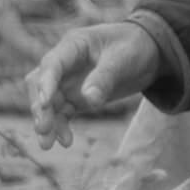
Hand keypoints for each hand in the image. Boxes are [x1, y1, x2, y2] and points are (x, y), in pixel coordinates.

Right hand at [25, 19, 160, 138]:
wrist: (149, 51)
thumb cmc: (135, 46)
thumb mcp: (123, 59)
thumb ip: (104, 78)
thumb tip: (89, 100)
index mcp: (73, 45)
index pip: (52, 64)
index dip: (45, 83)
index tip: (45, 104)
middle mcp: (65, 64)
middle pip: (42, 85)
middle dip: (40, 108)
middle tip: (43, 129)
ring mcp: (68, 81)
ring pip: (49, 103)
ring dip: (47, 122)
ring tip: (47, 145)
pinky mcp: (76, 97)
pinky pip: (62, 113)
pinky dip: (61, 127)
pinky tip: (65, 141)